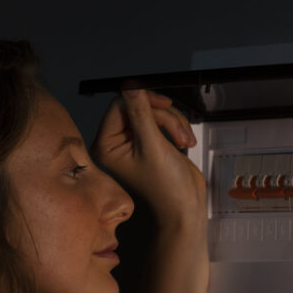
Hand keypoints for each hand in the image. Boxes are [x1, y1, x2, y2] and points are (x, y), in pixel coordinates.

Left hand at [90, 89, 205, 230]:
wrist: (185, 207)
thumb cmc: (166, 187)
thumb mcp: (153, 146)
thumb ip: (141, 114)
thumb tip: (131, 86)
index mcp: (106, 145)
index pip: (120, 105)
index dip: (144, 101)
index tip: (165, 105)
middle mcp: (116, 142)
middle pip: (138, 106)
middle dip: (163, 117)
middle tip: (178, 134)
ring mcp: (133, 142)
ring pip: (153, 112)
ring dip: (173, 123)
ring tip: (183, 141)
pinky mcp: (150, 142)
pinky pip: (162, 121)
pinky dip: (176, 127)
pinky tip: (184, 142)